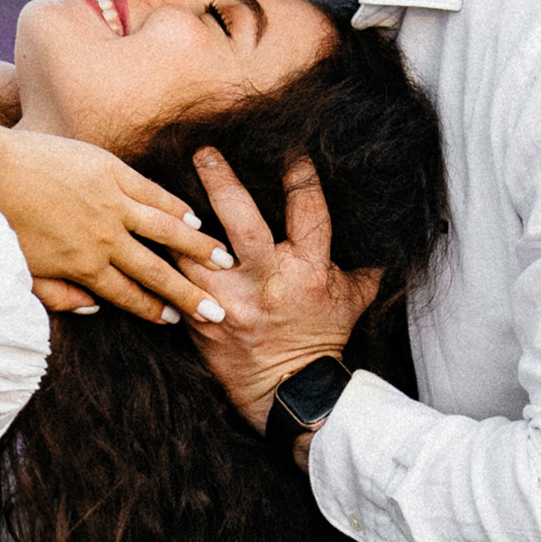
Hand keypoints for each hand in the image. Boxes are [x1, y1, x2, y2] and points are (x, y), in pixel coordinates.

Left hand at [0, 126, 230, 325]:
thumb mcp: (23, 273)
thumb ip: (59, 297)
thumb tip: (94, 308)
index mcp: (82, 267)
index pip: (129, 295)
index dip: (155, 310)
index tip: (178, 321)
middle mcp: (104, 240)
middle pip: (156, 272)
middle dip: (190, 293)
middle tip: (218, 310)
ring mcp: (111, 204)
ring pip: (165, 231)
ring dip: (197, 248)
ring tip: (223, 260)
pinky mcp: (110, 172)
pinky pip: (152, 193)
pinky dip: (175, 207)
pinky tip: (194, 218)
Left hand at [186, 147, 383, 432]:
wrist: (286, 394)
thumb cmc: (319, 341)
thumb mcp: (352, 301)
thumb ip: (363, 265)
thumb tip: (386, 230)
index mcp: (307, 271)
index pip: (306, 208)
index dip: (299, 173)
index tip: (291, 148)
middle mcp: (265, 282)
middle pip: (240, 220)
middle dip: (221, 181)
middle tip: (205, 152)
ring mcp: (227, 302)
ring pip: (194, 250)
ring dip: (179, 219)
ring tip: (164, 190)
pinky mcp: (199, 319)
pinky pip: (175, 280)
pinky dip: (165, 257)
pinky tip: (154, 233)